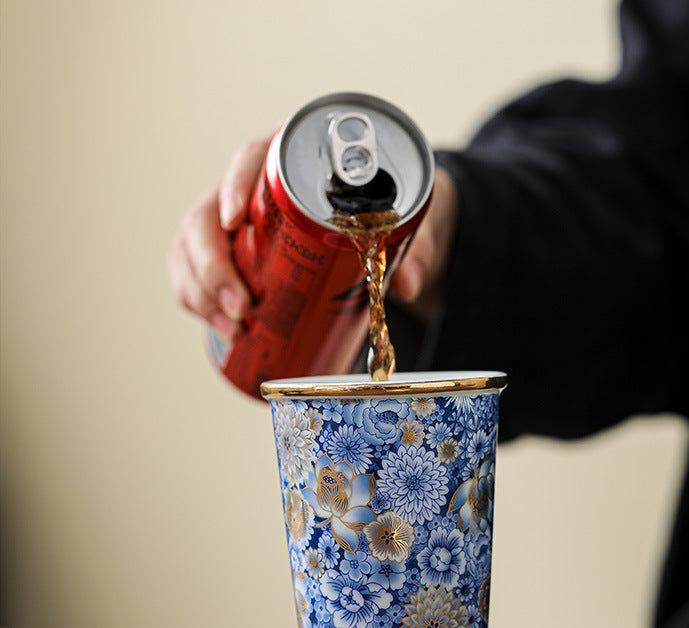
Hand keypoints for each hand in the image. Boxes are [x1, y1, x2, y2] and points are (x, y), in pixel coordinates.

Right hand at [168, 140, 458, 337]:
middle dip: (213, 263)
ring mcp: (236, 223)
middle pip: (208, 213)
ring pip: (192, 246)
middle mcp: (254, 189)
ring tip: (234, 325)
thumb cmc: (390, 215)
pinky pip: (194, 272)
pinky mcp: (231, 254)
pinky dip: (199, 301)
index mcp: (294, 161)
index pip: (251, 158)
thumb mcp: (410, 223)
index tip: (236, 221)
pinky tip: (221, 327)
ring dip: (202, 289)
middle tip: (242, 305)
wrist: (385, 230)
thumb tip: (410, 287)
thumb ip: (415, 248)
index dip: (234, 185)